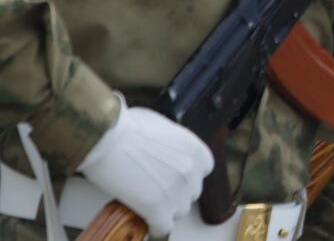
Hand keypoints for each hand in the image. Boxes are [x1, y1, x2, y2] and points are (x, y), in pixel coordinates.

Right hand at [78, 98, 212, 236]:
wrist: (106, 137)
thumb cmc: (126, 128)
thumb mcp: (163, 128)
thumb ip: (173, 145)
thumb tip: (167, 153)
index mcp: (196, 150)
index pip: (204, 171)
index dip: (187, 177)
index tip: (174, 179)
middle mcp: (191, 171)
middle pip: (191, 193)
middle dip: (175, 193)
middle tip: (156, 189)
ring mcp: (176, 191)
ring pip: (178, 212)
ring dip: (165, 210)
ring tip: (147, 203)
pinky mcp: (157, 209)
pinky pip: (162, 228)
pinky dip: (154, 227)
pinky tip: (144, 220)